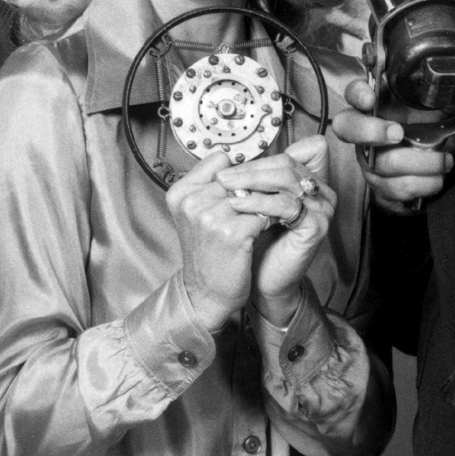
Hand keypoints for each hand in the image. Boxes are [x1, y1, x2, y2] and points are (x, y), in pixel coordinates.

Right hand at [167, 149, 269, 333]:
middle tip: (273, 197)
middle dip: (258, 187)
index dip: (239, 174)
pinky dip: (271, 219)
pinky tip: (272, 227)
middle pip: (240, 177)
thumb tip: (245, 163)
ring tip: (275, 211)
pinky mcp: (232, 232)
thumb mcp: (197, 215)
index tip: (248, 187)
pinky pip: (263, 213)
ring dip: (268, 201)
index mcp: (180, 193)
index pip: (220, 162)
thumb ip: (213, 186)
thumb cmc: (208, 252)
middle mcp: (191, 201)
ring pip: (254, 193)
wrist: (207, 293)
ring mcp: (210, 216)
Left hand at [216, 136, 334, 325]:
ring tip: (225, 187)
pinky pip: (286, 205)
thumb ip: (251, 179)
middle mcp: (322, 192)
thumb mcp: (254, 203)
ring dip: (251, 181)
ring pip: (286, 180)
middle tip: (221, 176)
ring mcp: (323, 209)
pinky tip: (237, 205)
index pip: (292, 152)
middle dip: (250, 168)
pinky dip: (259, 202)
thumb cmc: (258, 242)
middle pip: (286, 164)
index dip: (264, 157)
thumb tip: (226, 154)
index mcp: (311, 182)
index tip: (233, 166)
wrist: (262, 280)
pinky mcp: (316, 226)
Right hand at [330, 77, 454, 210]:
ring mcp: (369, 160)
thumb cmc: (435, 129)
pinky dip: (422, 184)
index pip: (353, 92)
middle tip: (398, 133)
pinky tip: (437, 177)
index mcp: (379, 106)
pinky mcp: (380, 185)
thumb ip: (449, 98)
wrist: (439, 165)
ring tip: (444, 160)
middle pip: (347, 128)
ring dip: (420, 163)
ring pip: (381, 164)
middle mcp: (365, 132)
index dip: (357, 94)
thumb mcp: (443, 109)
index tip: (370, 98)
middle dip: (371, 130)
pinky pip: (394, 189)